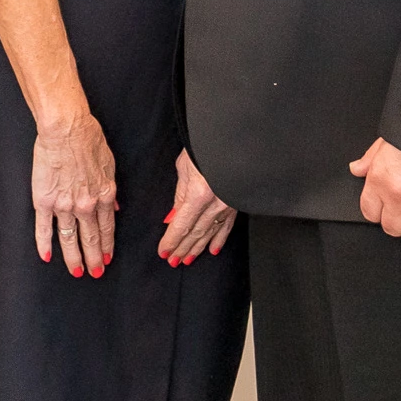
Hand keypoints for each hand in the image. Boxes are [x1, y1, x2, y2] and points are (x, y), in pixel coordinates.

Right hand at [31, 108, 116, 275]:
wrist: (67, 129)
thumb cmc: (88, 139)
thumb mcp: (109, 165)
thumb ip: (110, 190)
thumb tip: (113, 208)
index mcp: (104, 196)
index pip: (107, 228)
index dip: (107, 245)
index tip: (107, 258)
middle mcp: (86, 205)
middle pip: (90, 238)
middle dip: (94, 258)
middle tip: (95, 273)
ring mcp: (64, 205)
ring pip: (70, 238)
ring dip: (74, 257)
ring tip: (76, 271)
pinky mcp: (44, 200)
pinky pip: (44, 227)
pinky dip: (45, 244)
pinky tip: (46, 256)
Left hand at [159, 148, 235, 265]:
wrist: (231, 139)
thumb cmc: (203, 147)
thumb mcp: (184, 168)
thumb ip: (179, 196)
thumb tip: (172, 218)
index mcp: (199, 194)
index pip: (181, 225)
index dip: (172, 240)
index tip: (163, 252)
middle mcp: (215, 203)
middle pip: (196, 232)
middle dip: (183, 248)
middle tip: (173, 261)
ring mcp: (228, 205)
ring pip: (211, 232)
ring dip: (198, 247)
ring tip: (187, 259)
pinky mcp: (237, 203)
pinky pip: (227, 226)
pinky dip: (219, 239)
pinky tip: (213, 250)